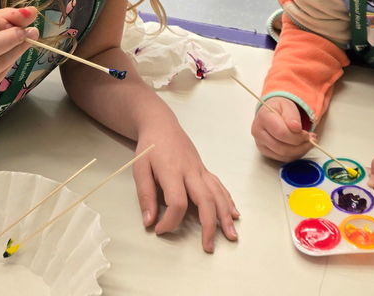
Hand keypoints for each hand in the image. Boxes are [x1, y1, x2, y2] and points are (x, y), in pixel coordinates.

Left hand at [133, 123, 238, 252]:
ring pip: (218, 194)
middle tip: (208, 247)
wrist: (161, 125)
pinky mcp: (204, 170)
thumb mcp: (139, 168)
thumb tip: (149, 222)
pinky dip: (228, 201)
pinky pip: (219, 186)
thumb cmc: (149, 147)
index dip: (170, 221)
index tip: (159, 229)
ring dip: (225, 216)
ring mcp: (200, 170)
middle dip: (209, 225)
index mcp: (172, 171)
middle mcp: (191, 171)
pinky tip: (234, 214)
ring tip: (230, 235)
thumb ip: (145, 195)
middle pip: (206, 200)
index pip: (177, 202)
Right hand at [251, 97, 311, 161]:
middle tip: (311, 139)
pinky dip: (295, 154)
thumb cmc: (279, 108)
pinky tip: (300, 146)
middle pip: (282, 148)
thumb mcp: (287, 106)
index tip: (307, 134)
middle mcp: (258, 132)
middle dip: (300, 146)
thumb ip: (292, 116)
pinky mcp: (265, 152)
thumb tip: (296, 128)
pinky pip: (283, 159)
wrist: (271, 112)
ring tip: (308, 142)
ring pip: (283, 155)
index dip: (297, 136)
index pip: (281, 133)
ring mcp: (260, 144)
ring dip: (300, 151)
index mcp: (263, 118)